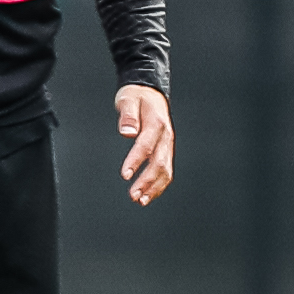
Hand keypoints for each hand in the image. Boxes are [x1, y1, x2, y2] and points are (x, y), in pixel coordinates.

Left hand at [116, 84, 173, 205]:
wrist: (150, 92)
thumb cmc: (137, 96)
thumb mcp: (128, 99)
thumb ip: (127, 115)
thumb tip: (127, 131)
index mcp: (156, 123)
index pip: (146, 145)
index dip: (136, 161)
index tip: (125, 175)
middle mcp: (165, 136)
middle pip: (159, 162)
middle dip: (146, 181)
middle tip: (133, 195)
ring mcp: (167, 144)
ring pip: (166, 170)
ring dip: (154, 187)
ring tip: (141, 200)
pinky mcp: (166, 150)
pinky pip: (166, 170)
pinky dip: (159, 184)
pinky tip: (149, 194)